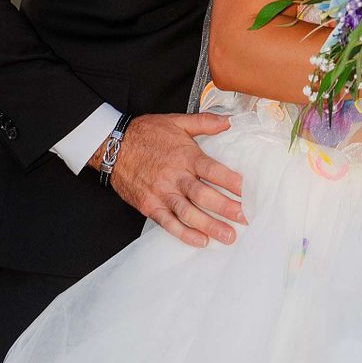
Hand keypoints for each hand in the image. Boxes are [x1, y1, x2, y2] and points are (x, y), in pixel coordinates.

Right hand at [94, 112, 244, 248]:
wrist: (114, 146)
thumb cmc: (147, 133)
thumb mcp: (176, 121)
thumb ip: (204, 122)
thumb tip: (228, 121)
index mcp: (185, 155)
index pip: (212, 170)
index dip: (230, 181)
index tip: (247, 191)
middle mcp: (175, 176)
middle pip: (204, 195)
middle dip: (226, 208)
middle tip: (245, 218)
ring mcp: (161, 193)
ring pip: (188, 213)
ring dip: (210, 226)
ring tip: (228, 236)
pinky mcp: (150, 206)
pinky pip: (169, 223)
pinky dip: (184, 234)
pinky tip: (200, 241)